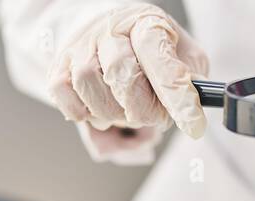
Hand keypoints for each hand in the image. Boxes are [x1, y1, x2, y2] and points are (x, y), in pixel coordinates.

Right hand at [48, 3, 208, 159]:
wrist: (108, 34)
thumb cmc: (150, 51)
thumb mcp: (181, 56)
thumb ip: (191, 79)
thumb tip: (195, 104)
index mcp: (146, 23)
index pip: (159, 56)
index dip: (176, 93)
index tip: (192, 123)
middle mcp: (110, 29)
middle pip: (121, 71)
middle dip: (142, 108)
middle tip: (152, 116)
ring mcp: (81, 46)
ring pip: (88, 83)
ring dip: (111, 112)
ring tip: (123, 111)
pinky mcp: (58, 66)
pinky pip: (63, 93)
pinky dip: (82, 112)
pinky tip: (98, 110)